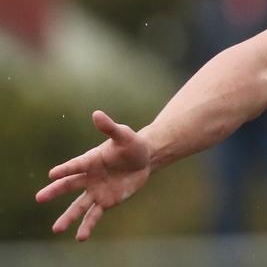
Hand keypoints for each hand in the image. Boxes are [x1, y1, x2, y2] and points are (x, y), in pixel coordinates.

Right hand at [34, 110, 151, 240]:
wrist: (144, 159)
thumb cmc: (131, 145)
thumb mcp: (124, 135)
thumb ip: (110, 127)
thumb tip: (96, 114)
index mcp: (90, 160)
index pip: (76, 165)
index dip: (65, 169)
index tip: (52, 174)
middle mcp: (89, 177)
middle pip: (69, 185)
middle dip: (55, 192)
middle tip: (39, 198)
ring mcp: (96, 190)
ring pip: (78, 206)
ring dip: (68, 217)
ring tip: (56, 229)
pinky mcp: (106, 201)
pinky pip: (94, 215)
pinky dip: (87, 226)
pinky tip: (80, 237)